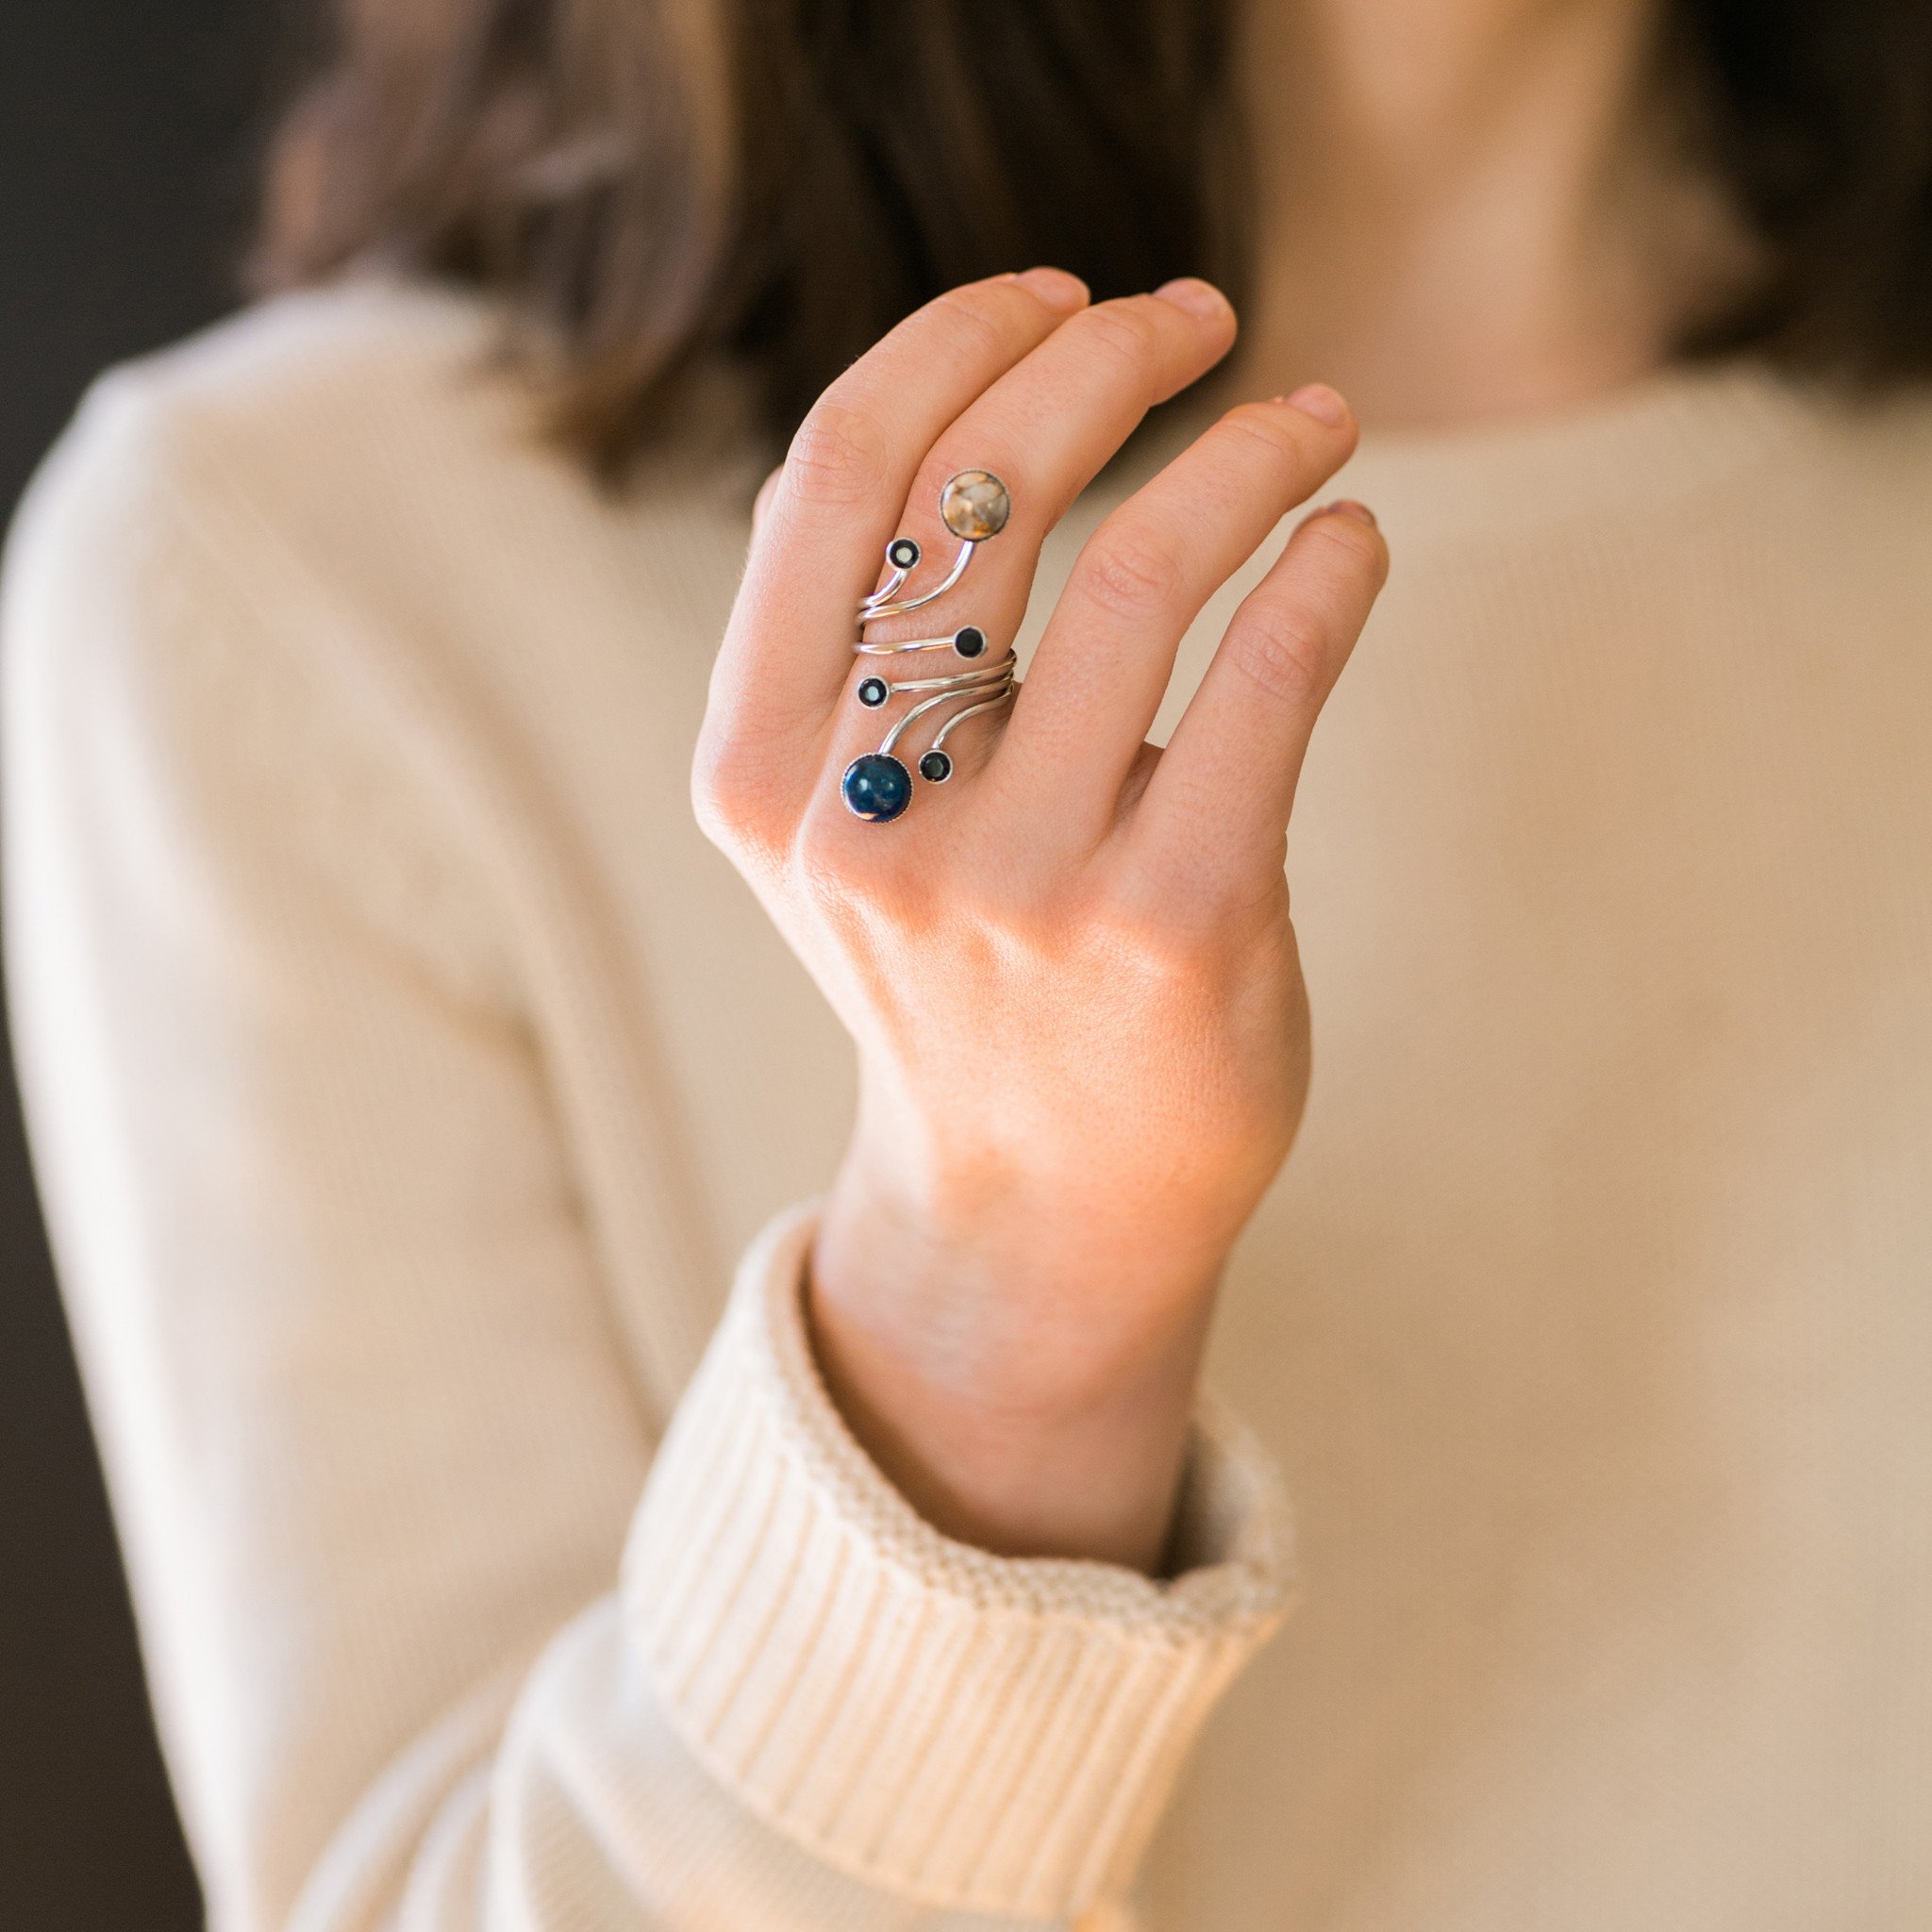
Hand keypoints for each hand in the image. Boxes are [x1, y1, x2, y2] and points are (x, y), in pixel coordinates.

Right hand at [695, 269, 1386, 1570]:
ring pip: (1139, 567)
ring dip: (1251, 452)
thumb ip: (864, 652)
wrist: (1040, 1207)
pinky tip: (1349, 544)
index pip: (836, 476)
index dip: (955, 342)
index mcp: (760, 774)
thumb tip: (988, 403)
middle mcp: (866, 823)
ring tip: (1316, 421)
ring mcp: (1016, 884)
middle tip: (1197, 319)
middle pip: (983, 491)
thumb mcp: (848, 828)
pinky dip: (1324, 570)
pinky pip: (1267, 678)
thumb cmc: (965, 980)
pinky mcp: (1169, 927)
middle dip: (1106, 356)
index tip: (1058, 295)